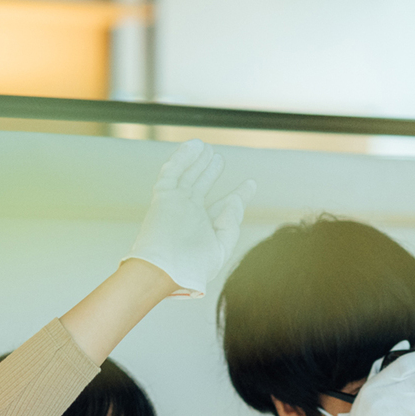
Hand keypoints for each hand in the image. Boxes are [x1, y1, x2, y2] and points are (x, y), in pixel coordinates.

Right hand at [125, 140, 256, 297]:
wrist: (164, 269)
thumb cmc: (192, 267)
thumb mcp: (222, 248)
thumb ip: (231, 224)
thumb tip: (234, 200)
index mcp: (205, 229)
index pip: (223, 208)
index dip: (239, 195)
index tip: (250, 184)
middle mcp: (190, 214)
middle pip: (201, 186)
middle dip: (210, 172)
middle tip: (219, 158)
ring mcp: (176, 203)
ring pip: (187, 176)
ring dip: (197, 161)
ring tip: (207, 148)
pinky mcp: (163, 195)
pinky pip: (173, 171)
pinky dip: (183, 157)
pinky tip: (195, 146)